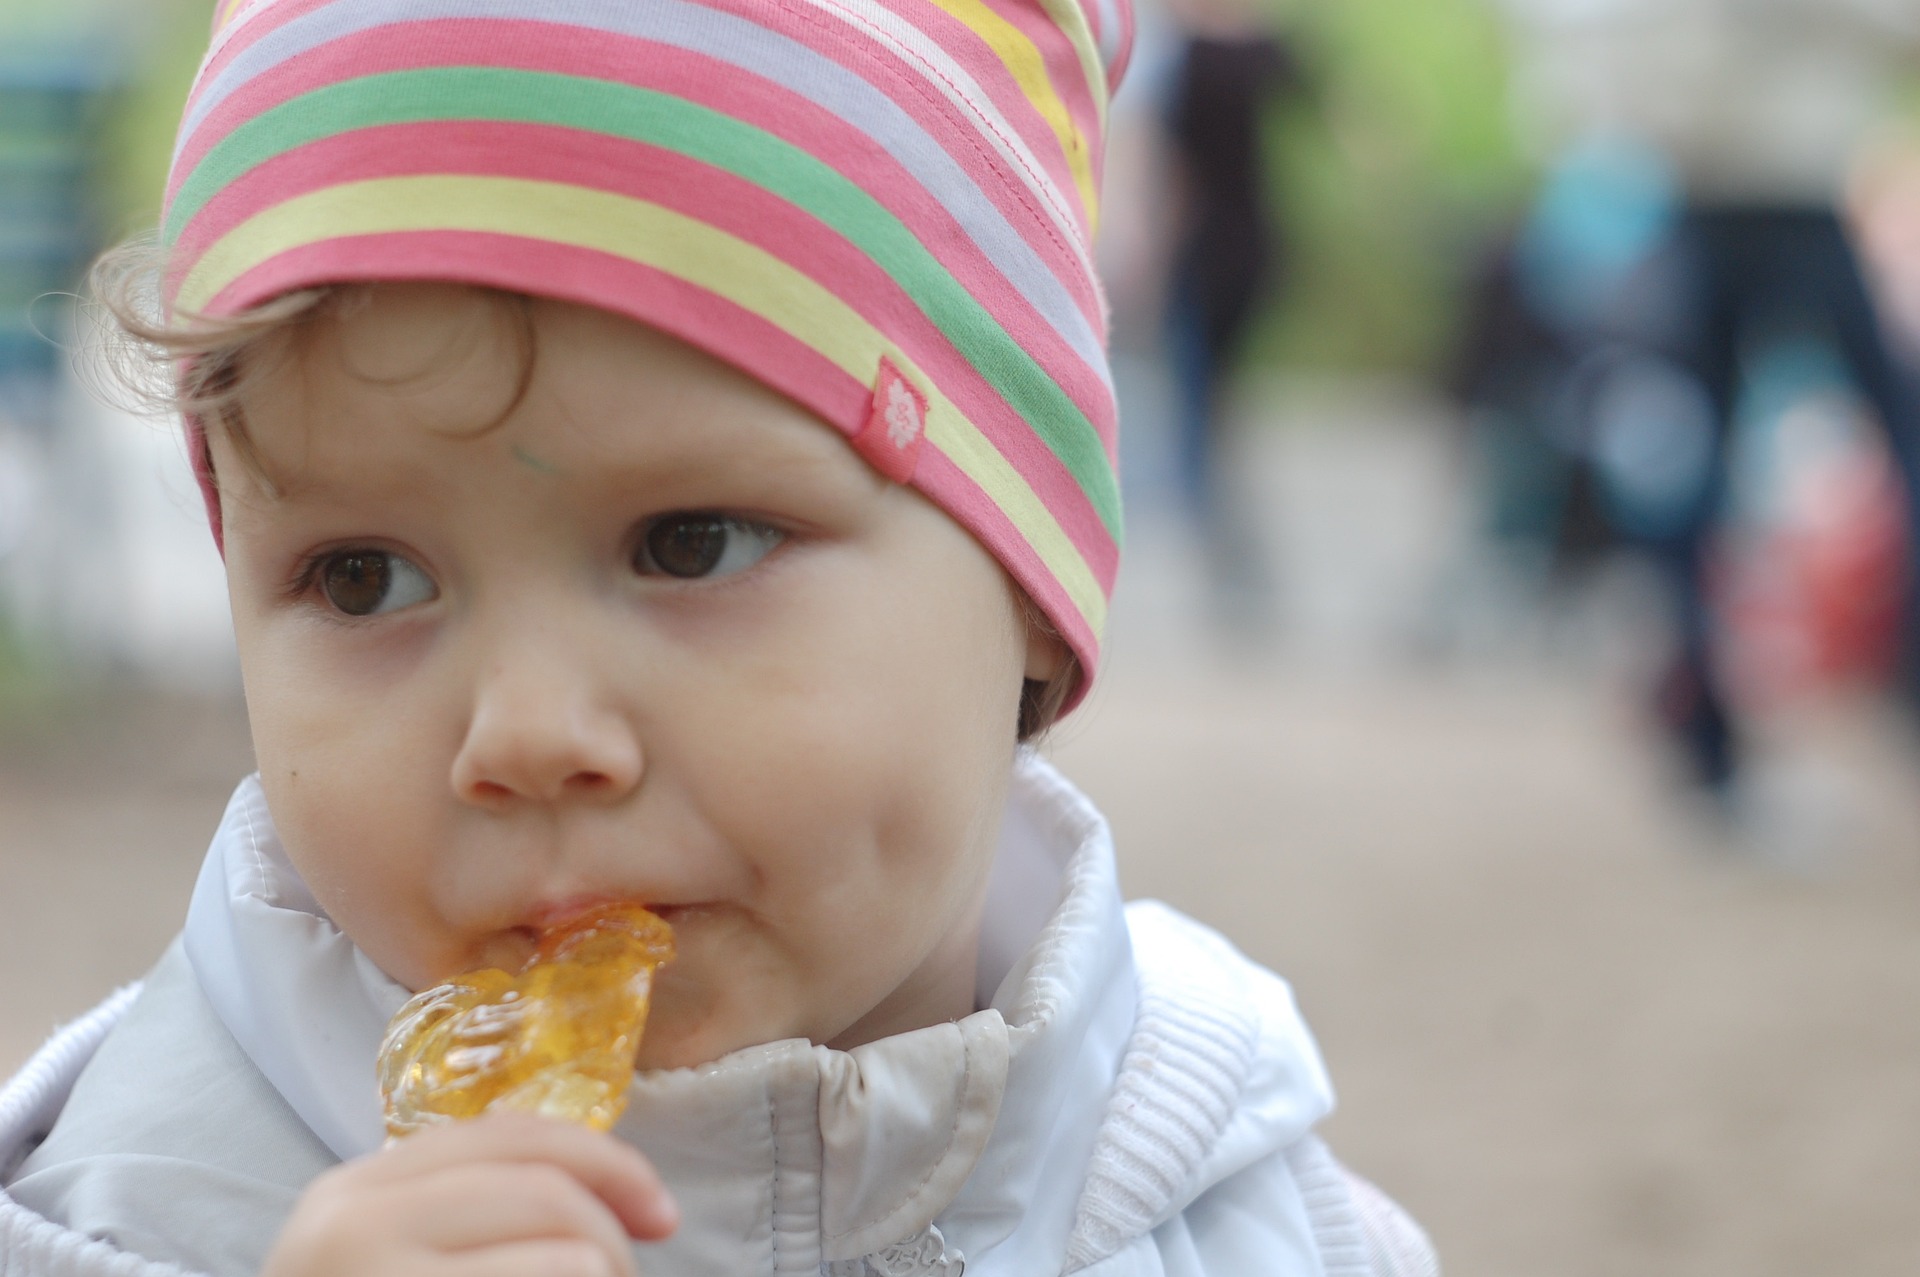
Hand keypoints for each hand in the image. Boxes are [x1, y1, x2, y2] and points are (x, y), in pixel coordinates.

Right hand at [261, 1113, 677, 1276]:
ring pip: (566, 1259)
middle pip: (546, 1192)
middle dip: (612, 1241)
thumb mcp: (393, 1256)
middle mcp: (354, 1226)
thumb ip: (469, 1212)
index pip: (510, 1136)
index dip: (607, 1163)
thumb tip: (612, 1196)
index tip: (660, 1212)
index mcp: (356, 1192)